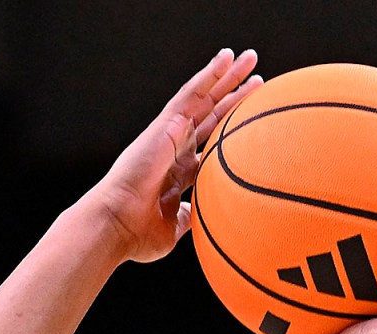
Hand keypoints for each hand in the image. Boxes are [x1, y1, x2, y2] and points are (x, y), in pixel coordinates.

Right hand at [86, 49, 261, 264]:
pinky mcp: (165, 125)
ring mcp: (171, 133)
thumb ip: (191, 218)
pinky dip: (208, 74)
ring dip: (227, 77)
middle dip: (234, 95)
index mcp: (179, 172)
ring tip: (249, 57)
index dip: (231, 130)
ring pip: (204, 97)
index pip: (211, 144)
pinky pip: (190, 93)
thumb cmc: (139, 234)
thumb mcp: (175, 227)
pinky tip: (225, 58)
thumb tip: (203, 218)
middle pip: (212, 115)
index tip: (254, 119)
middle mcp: (176, 148)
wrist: (117, 224)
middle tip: (258, 78)